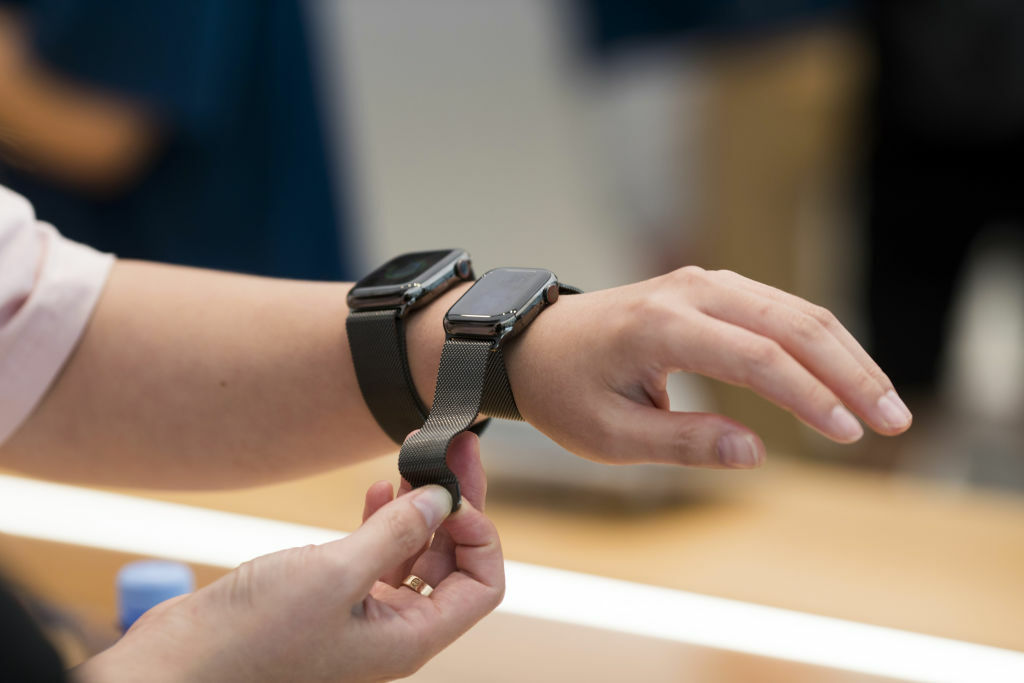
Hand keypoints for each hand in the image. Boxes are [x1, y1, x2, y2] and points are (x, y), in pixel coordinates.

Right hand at [75, 433, 502, 681]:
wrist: (181, 663)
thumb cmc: (251, 638)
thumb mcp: (335, 574)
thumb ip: (395, 534)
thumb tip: (442, 500)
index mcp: (408, 638)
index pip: (481, 586)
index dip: (480, 536)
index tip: (456, 495)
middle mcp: (393, 630)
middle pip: (451, 562)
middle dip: (456, 506)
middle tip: (452, 453)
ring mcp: (362, 615)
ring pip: (415, 555)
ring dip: (420, 508)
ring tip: (417, 464)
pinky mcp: (331, 598)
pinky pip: (377, 557)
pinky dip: (384, 522)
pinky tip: (378, 492)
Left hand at [506, 267, 912, 467]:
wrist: (535, 346)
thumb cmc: (566, 393)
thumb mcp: (610, 435)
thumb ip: (684, 443)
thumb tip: (757, 453)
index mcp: (660, 326)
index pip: (756, 357)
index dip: (809, 397)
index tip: (848, 434)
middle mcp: (688, 290)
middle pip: (791, 323)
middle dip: (850, 373)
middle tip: (893, 421)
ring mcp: (702, 282)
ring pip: (794, 310)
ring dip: (844, 355)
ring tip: (882, 405)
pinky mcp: (711, 287)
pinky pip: (777, 308)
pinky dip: (817, 341)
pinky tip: (844, 375)